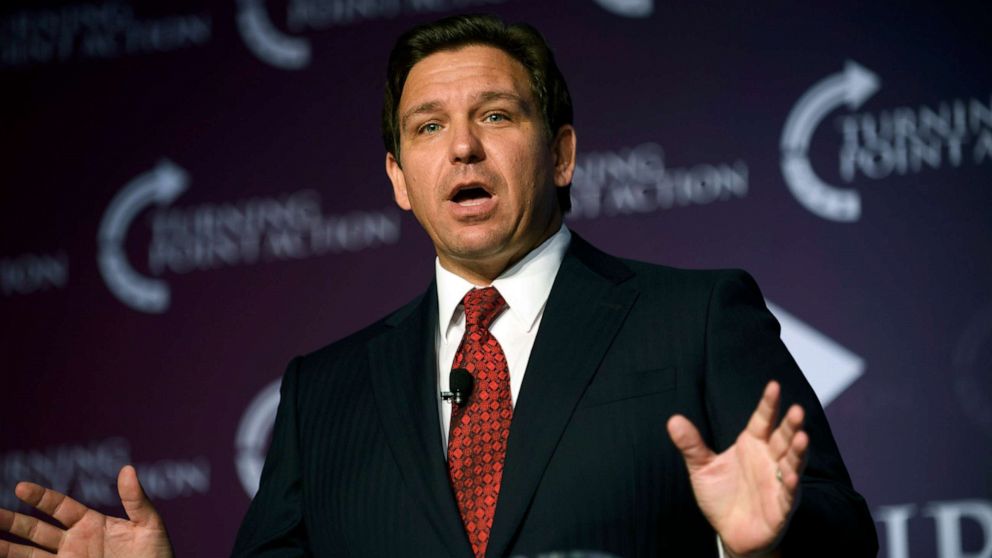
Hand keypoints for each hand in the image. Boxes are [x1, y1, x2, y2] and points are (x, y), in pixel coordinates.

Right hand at [0, 465, 173, 557]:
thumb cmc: (157, 556)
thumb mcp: (149, 525)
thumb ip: (136, 500)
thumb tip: (127, 469)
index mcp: (91, 523)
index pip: (59, 506)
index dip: (40, 497)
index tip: (20, 487)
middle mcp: (75, 542)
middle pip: (35, 529)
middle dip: (12, 521)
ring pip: (29, 553)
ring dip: (7, 547)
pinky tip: (3, 555)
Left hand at [666, 381, 807, 557]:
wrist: (729, 532)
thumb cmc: (721, 496)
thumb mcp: (702, 468)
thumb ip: (691, 445)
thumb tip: (673, 419)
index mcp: (752, 444)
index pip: (763, 420)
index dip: (769, 404)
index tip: (774, 385)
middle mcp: (769, 459)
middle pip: (782, 438)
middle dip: (791, 424)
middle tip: (797, 409)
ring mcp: (778, 482)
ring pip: (792, 463)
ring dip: (798, 451)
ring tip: (803, 437)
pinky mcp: (781, 507)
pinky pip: (788, 494)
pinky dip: (791, 485)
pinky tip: (792, 476)